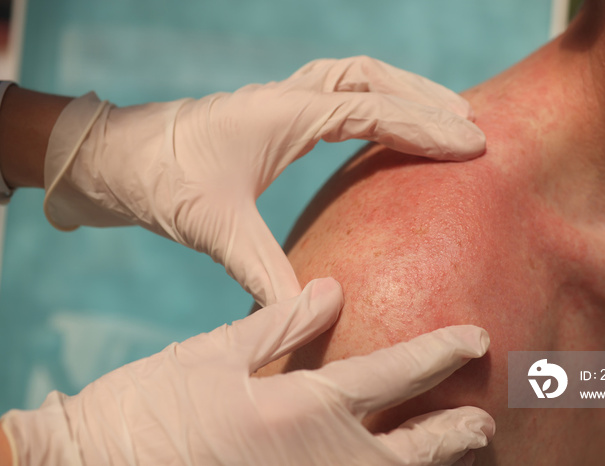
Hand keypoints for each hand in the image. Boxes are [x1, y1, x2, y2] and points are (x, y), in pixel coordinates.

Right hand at [1, 278, 493, 465]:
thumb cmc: (149, 408)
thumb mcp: (214, 354)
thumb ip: (280, 323)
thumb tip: (330, 291)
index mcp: (304, 405)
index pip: (394, 373)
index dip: (440, 352)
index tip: (474, 338)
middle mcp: (322, 456)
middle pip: (410, 447)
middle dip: (452, 431)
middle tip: (484, 420)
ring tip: (461, 452)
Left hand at [43, 56, 485, 304]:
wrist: (112, 160)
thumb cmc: (158, 181)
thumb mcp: (212, 227)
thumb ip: (262, 270)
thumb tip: (308, 311)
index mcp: (283, 114)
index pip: (370, 109)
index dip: (424, 125)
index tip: (470, 142)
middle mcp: (286, 98)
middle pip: (370, 78)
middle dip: (423, 97)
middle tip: (469, 123)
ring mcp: (279, 102)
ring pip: (353, 78)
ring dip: (399, 90)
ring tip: (440, 114)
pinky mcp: (272, 117)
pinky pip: (334, 97)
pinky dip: (370, 102)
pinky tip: (381, 127)